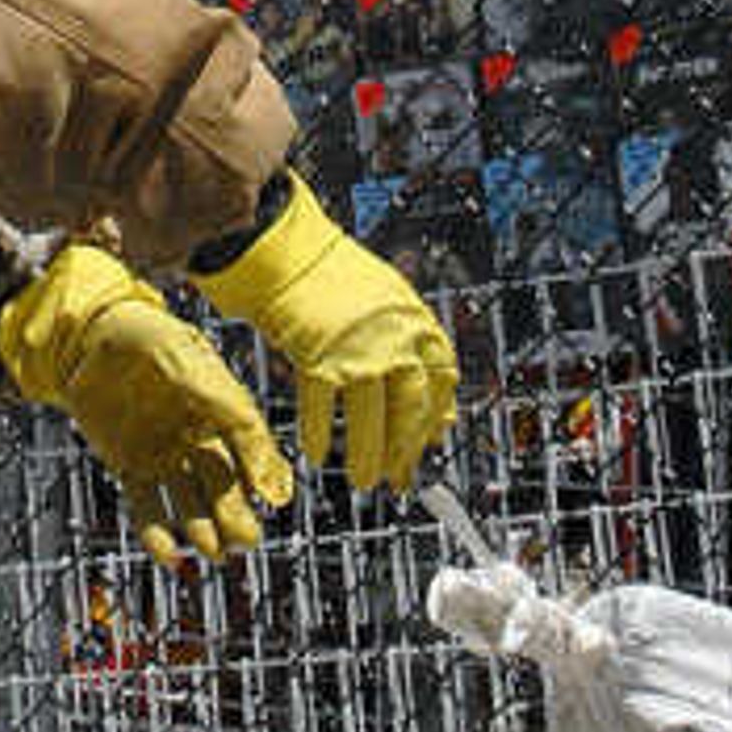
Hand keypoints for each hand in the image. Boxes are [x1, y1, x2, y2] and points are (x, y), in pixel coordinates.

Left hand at [0, 242, 293, 564]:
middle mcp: (196, 438)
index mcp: (220, 409)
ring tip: (214, 552)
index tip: (276, 499)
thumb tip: (260, 456)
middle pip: (224, 486)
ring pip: (190, 503)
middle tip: (246, 542)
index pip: (250, 448)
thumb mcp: (187, 360)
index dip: (265, 474)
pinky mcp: (130, 468)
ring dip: (203, 530)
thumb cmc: (145, 338)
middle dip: (236, 517)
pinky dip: (157, 534)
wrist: (86, 337)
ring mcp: (164, 455)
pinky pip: (147, 507)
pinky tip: (167, 554)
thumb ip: (225, 403)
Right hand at [194, 177, 459, 489]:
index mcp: (417, 321)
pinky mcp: (320, 358)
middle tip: (399, 477)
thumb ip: (415, 349)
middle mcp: (394, 338)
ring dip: (369, 455)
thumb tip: (441, 406)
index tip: (431, 441)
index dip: (437, 416)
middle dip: (406, 449)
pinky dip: (320, 433)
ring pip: (372, 418)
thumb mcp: (390, 304)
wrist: (288, 250)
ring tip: (364, 481)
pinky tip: (317, 452)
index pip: (442, 380)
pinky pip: (323, 408)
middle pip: (411, 408)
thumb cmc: (333, 273)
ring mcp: (359, 350)